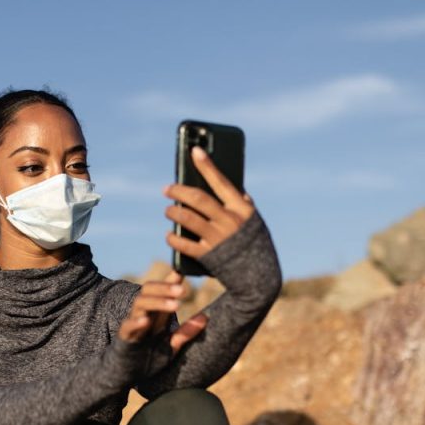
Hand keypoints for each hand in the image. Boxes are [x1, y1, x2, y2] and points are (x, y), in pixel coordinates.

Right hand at [118, 269, 207, 352]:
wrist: (127, 375)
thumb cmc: (149, 357)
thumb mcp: (172, 346)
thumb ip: (186, 333)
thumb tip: (205, 317)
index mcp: (156, 313)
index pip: (163, 291)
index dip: (172, 280)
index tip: (184, 271)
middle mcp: (144, 313)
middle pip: (149, 291)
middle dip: (165, 288)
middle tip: (183, 290)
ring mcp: (133, 323)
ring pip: (140, 304)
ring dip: (157, 302)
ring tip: (175, 305)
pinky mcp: (125, 337)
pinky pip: (128, 326)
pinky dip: (136, 322)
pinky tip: (146, 320)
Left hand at [164, 146, 254, 260]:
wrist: (258, 274)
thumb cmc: (251, 240)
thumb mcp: (251, 218)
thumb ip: (239, 201)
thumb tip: (223, 181)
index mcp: (241, 208)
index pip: (221, 181)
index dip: (207, 165)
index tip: (194, 150)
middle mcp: (229, 221)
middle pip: (198, 199)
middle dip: (179, 191)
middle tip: (167, 189)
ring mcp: (218, 238)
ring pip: (187, 219)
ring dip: (173, 212)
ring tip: (168, 210)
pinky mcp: (208, 255)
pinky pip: (184, 244)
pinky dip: (173, 238)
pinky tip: (169, 234)